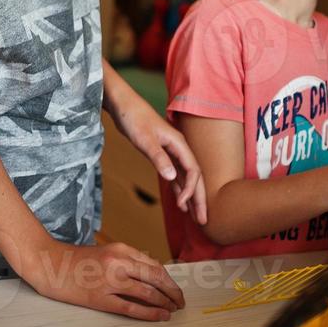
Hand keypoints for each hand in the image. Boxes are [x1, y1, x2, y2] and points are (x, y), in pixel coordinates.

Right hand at [20, 240, 185, 320]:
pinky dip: (150, 313)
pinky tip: (160, 316)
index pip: (154, 266)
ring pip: (147, 293)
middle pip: (156, 278)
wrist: (48, 263)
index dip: (169, 280)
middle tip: (181, 302)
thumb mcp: (105, 252)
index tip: (175, 289)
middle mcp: (119, 263)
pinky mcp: (100, 298)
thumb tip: (148, 278)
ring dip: (165, 303)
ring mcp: (109, 281)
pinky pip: (131, 307)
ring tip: (173, 310)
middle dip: (173, 292)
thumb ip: (125, 262)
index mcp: (121, 250)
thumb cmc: (75, 260)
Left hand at [110, 92, 207, 225]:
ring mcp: (172, 153)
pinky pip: (176, 176)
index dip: (191, 190)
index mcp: (179, 144)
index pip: (193, 171)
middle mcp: (179, 149)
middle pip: (195, 178)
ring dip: (191, 198)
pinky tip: (181, 203)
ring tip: (196, 217)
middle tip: (204, 221)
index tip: (183, 205)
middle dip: (200, 199)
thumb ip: (159, 158)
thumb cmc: (133, 118)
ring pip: (186, 179)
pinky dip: (179, 190)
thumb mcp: (144, 139)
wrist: (123, 105)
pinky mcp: (162, 155)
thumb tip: (173, 178)